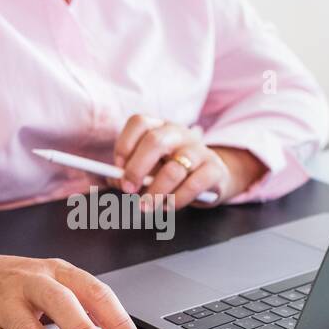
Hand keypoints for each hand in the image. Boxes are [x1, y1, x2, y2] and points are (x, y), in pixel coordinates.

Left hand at [113, 115, 266, 208]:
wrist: (212, 178)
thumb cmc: (171, 172)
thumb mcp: (150, 169)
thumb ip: (129, 173)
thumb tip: (115, 180)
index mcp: (159, 127)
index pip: (139, 122)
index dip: (124, 145)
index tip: (117, 168)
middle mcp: (179, 133)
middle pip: (155, 141)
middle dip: (136, 169)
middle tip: (128, 190)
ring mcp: (199, 149)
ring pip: (174, 169)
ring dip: (155, 192)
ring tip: (147, 206)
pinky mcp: (214, 169)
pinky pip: (193, 185)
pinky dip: (177, 200)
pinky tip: (168, 206)